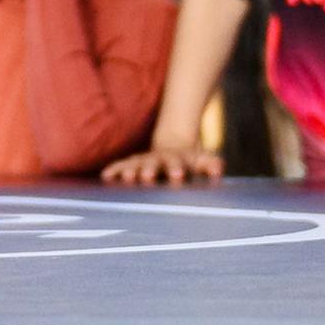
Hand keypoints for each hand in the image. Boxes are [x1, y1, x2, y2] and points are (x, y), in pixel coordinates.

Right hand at [102, 142, 222, 186]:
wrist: (174, 146)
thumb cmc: (191, 160)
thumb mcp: (203, 159)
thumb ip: (210, 164)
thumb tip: (217, 170)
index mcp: (176, 158)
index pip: (176, 163)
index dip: (176, 168)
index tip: (177, 176)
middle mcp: (158, 158)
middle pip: (152, 162)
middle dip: (149, 169)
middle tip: (146, 177)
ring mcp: (144, 160)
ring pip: (135, 164)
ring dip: (129, 171)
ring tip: (125, 178)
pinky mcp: (133, 163)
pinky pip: (121, 165)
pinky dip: (114, 170)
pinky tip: (106, 177)